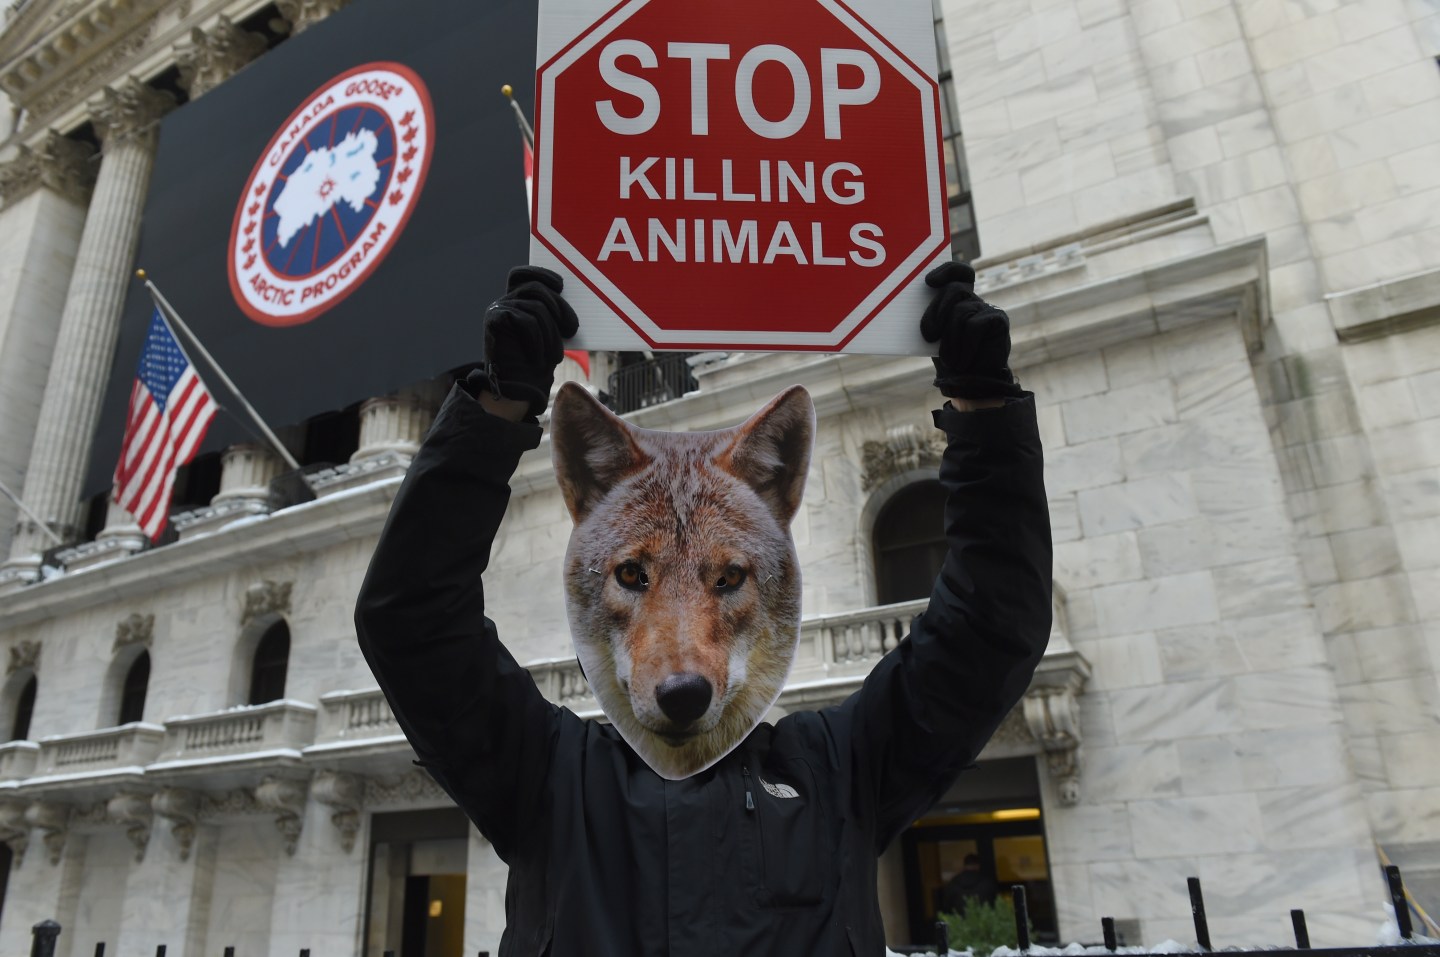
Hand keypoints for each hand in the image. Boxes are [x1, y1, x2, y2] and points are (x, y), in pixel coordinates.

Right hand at [479, 266, 579, 417]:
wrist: (515, 390)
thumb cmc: (535, 363)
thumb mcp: (549, 334)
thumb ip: (552, 315)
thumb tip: (570, 302)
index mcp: (516, 301)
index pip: (523, 274)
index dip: (541, 273)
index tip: (560, 284)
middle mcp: (504, 301)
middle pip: (536, 288)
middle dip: (560, 307)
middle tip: (572, 329)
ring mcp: (497, 309)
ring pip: (536, 307)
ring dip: (552, 333)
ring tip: (555, 356)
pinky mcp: (493, 320)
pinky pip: (526, 320)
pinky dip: (538, 341)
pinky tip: (540, 357)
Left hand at [919, 262, 1023, 400]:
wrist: (971, 384)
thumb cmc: (949, 359)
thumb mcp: (935, 337)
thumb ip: (931, 319)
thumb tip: (908, 308)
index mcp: (958, 300)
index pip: (958, 272)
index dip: (946, 270)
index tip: (928, 281)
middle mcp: (974, 300)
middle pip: (955, 290)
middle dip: (937, 311)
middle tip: (929, 335)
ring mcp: (988, 308)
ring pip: (961, 311)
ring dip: (950, 339)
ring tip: (950, 360)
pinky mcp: (998, 320)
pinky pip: (974, 326)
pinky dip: (964, 346)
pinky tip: (963, 361)